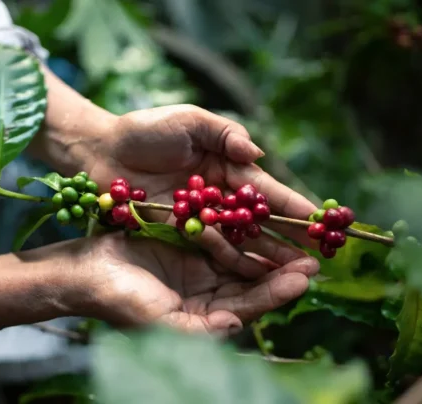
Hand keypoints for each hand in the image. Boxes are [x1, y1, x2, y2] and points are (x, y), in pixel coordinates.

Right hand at [54, 233, 318, 336]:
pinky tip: (260, 218)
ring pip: (240, 259)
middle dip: (281, 271)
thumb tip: (239, 326)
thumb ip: (202, 330)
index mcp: (203, 317)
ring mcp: (197, 268)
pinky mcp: (187, 242)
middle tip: (314, 257)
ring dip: (267, 248)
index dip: (276, 293)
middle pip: (251, 283)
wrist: (86, 271)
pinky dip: (240, 229)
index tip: (304, 278)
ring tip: (297, 236)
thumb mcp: (160, 323)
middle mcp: (206, 294)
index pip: (248, 307)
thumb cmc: (120, 301)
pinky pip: (220, 236)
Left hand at [87, 105, 317, 277]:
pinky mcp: (179, 231)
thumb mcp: (188, 120)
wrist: (102, 151)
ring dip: (265, 255)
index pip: (265, 189)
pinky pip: (209, 247)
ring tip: (293, 274)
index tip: (319, 220)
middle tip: (316, 258)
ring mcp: (199, 216)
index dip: (292, 204)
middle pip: (258, 220)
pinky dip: (231, 259)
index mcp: (226, 166)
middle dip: (287, 238)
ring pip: (239, 238)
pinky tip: (253, 275)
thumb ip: (224, 133)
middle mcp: (218, 195)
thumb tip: (256, 153)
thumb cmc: (144, 130)